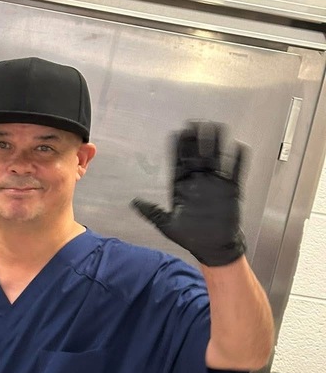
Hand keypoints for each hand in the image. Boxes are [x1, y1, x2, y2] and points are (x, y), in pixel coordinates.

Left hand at [131, 122, 246, 266]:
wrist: (213, 249)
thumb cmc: (191, 238)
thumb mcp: (166, 225)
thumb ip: (151, 212)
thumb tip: (134, 202)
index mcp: (182, 188)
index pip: (179, 162)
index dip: (179, 147)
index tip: (178, 132)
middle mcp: (198, 182)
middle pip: (197, 156)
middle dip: (196, 139)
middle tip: (195, 122)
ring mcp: (215, 184)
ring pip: (216, 158)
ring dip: (216, 143)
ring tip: (216, 126)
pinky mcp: (231, 190)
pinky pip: (236, 172)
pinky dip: (237, 160)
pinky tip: (238, 146)